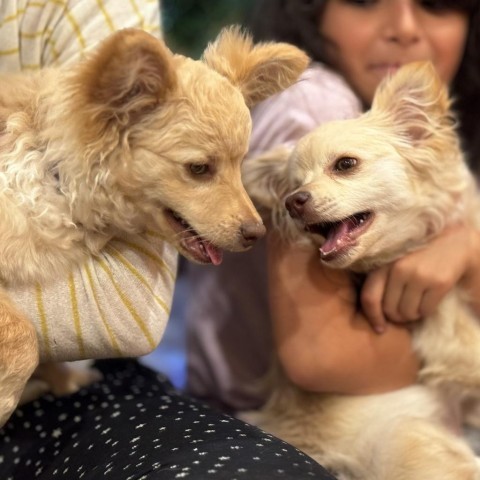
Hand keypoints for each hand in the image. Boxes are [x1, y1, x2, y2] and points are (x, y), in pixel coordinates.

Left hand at [360, 224, 476, 332]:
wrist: (452, 244)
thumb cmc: (417, 257)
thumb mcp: (394, 263)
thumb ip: (382, 281)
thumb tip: (371, 313)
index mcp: (383, 264)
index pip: (369, 297)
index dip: (373, 317)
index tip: (379, 328)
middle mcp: (398, 269)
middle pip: (389, 309)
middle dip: (396, 316)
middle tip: (403, 312)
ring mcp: (418, 275)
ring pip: (407, 313)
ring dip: (411, 315)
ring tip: (416, 305)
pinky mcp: (438, 282)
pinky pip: (425, 311)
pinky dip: (425, 312)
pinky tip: (427, 301)